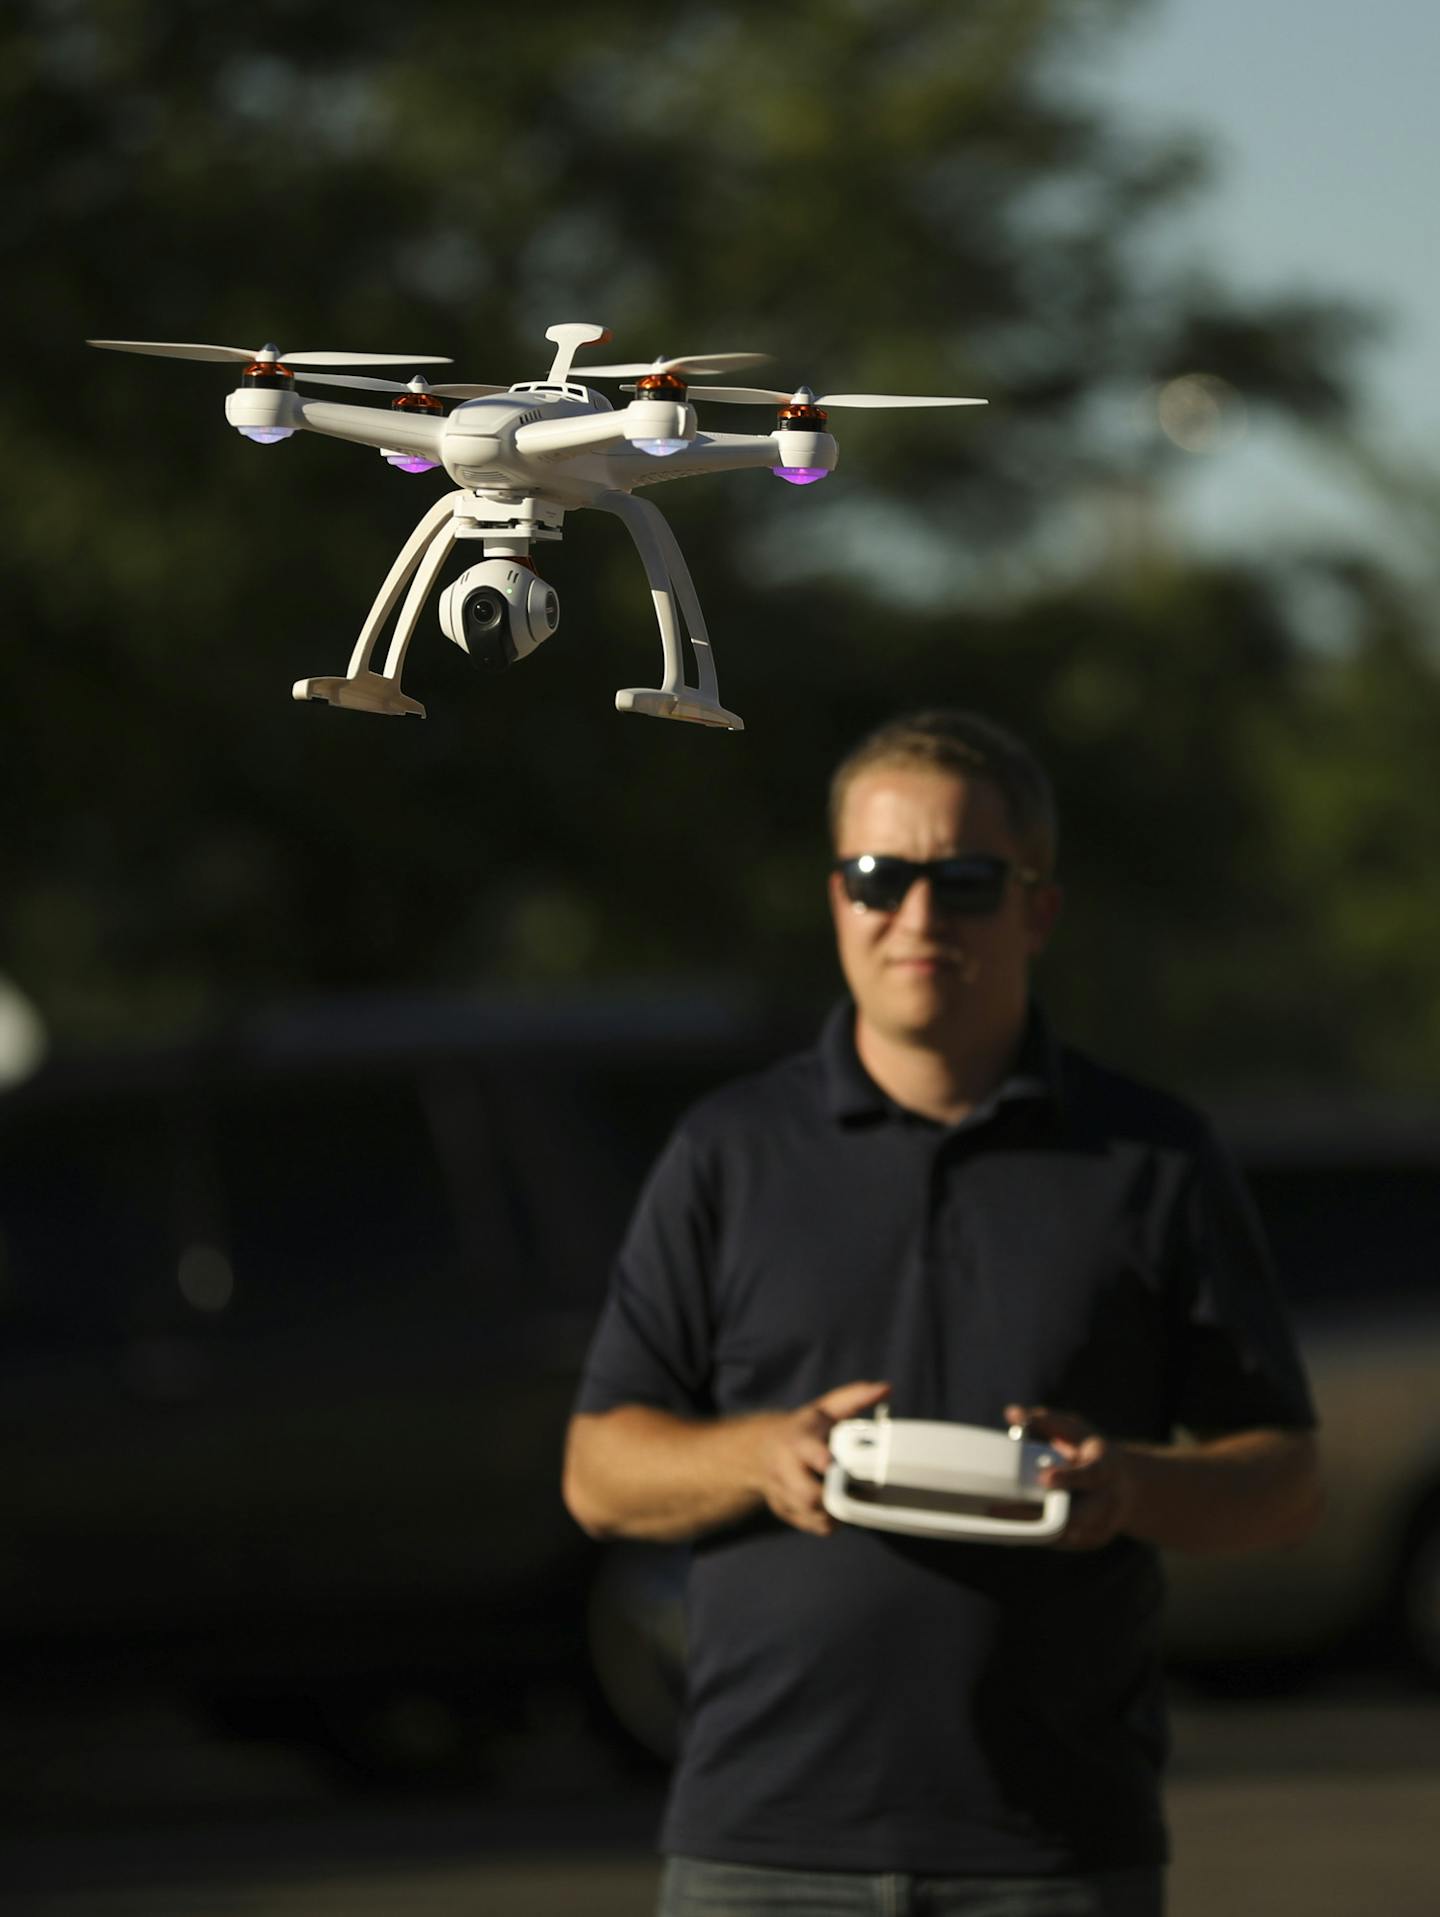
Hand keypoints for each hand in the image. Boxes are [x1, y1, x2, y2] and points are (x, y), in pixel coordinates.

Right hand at [758, 1380, 890, 1535]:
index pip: (807, 1452)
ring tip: (852, 1500)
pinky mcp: (784, 1511)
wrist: (760, 1451)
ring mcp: (782, 1492)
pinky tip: (838, 1509)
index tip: (832, 1463)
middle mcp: (785, 1468)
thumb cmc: (803, 1429)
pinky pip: (812, 1526)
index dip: (821, 1459)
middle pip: (809, 1495)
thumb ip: (854, 1398)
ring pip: (812, 1515)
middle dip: (834, 1496)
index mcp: (797, 1441)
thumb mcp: (824, 1409)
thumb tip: (886, 1389)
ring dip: (836, 1512)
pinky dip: (829, 1522)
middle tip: (856, 1491)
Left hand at [1004, 1402, 1136, 1550]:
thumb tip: (1011, 1413)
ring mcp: (1100, 1524)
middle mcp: (1107, 1500)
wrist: (1127, 1488)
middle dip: (1041, 1513)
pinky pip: (1058, 1541)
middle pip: (1079, 1515)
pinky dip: (1033, 1534)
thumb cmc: (1090, 1452)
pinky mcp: (1089, 1540)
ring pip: (1064, 1533)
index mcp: (1106, 1468)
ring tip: (993, 1514)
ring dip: (1029, 1526)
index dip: (1069, 1478)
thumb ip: (1045, 1421)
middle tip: (997, 1508)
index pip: (1091, 1475)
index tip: (1044, 1478)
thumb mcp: (1075, 1430)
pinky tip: (1005, 1526)